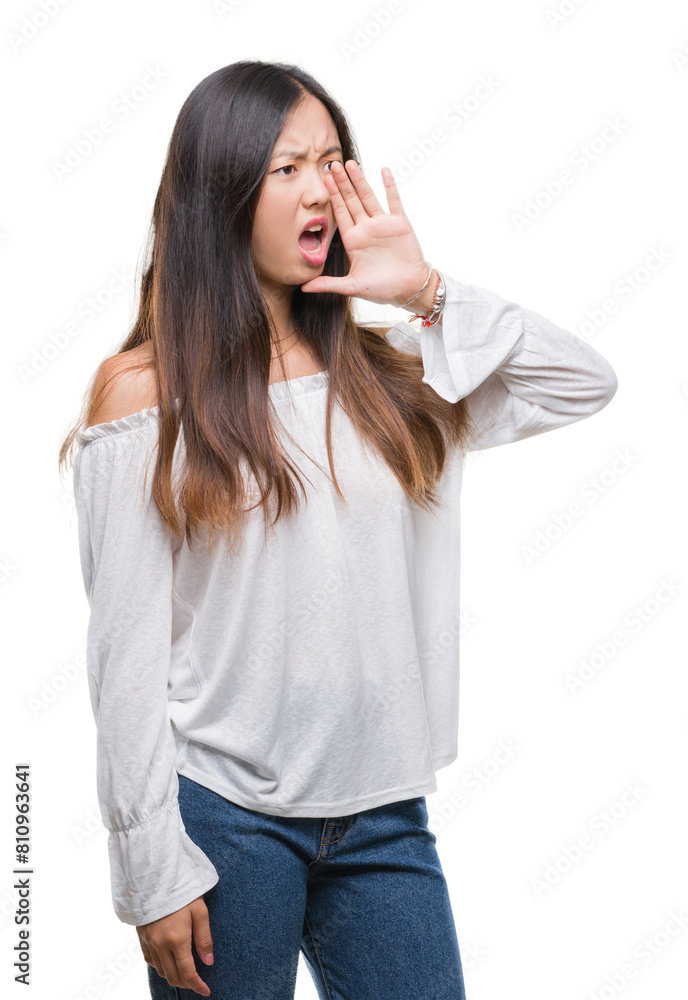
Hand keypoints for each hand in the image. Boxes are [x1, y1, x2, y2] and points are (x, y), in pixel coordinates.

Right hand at [137, 895, 213, 996]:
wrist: (155, 876)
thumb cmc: (181, 891)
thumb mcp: (200, 911)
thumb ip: (205, 938)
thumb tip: (209, 962)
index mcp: (177, 939)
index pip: (187, 972)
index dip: (197, 985)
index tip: (206, 990)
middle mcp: (161, 944)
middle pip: (172, 976)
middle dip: (186, 984)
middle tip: (197, 983)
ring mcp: (149, 941)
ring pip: (160, 970)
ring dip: (173, 976)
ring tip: (185, 973)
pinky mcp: (141, 936)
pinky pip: (149, 960)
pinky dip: (160, 966)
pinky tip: (168, 961)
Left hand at [299, 160, 429, 307]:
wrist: (409, 289)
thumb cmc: (382, 290)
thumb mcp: (352, 287)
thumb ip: (327, 284)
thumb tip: (302, 288)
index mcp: (354, 241)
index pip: (340, 213)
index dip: (332, 196)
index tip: (323, 180)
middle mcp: (366, 229)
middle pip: (351, 201)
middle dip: (342, 183)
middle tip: (332, 164)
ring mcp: (382, 224)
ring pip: (368, 197)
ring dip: (360, 180)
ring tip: (350, 163)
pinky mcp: (399, 223)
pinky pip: (393, 200)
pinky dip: (389, 186)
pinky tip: (383, 171)